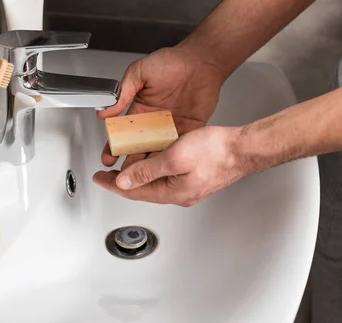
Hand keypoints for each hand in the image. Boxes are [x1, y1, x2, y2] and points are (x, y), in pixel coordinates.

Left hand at [93, 126, 247, 206]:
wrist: (243, 148)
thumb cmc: (216, 151)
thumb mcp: (174, 158)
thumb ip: (146, 171)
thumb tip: (124, 182)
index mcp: (173, 192)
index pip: (133, 191)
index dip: (112, 184)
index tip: (99, 179)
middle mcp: (180, 193)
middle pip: (143, 189)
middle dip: (122, 181)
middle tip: (106, 175)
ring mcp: (189, 186)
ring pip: (155, 181)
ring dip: (138, 173)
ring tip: (125, 164)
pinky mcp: (196, 176)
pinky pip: (168, 175)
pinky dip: (154, 167)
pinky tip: (152, 157)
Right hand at [97, 45, 226, 168]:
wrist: (202, 60)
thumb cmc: (173, 61)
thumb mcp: (140, 72)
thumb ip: (123, 91)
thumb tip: (105, 110)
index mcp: (139, 110)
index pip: (122, 134)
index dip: (114, 147)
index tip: (107, 158)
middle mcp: (154, 122)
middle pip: (138, 148)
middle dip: (129, 163)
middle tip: (122, 177)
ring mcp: (171, 128)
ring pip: (157, 152)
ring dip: (150, 166)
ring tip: (142, 178)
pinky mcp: (188, 130)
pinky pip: (178, 148)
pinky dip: (172, 159)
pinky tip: (165, 168)